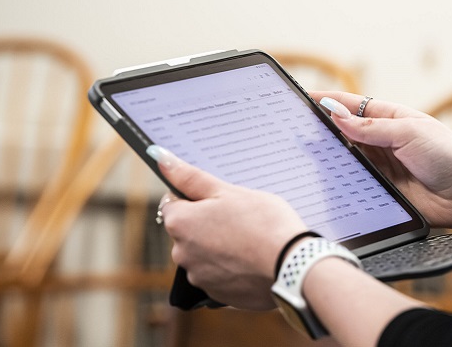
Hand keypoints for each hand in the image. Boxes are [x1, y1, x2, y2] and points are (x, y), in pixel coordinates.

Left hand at [147, 145, 306, 309]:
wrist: (292, 266)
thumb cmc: (264, 223)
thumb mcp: (229, 191)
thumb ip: (191, 177)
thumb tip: (160, 157)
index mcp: (180, 223)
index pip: (174, 203)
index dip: (198, 198)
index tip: (221, 200)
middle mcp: (181, 253)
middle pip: (189, 231)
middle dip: (209, 224)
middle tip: (241, 219)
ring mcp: (198, 277)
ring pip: (204, 254)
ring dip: (220, 247)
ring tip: (250, 241)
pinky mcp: (216, 294)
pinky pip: (218, 275)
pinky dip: (231, 267)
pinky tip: (252, 260)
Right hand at [311, 91, 451, 229]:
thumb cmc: (447, 155)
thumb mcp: (409, 132)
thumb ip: (371, 127)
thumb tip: (337, 116)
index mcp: (391, 118)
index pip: (353, 106)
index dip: (328, 101)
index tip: (303, 97)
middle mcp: (383, 141)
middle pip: (345, 132)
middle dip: (323, 130)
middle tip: (297, 128)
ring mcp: (380, 166)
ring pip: (346, 158)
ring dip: (330, 156)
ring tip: (304, 153)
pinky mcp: (379, 189)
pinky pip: (354, 182)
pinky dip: (340, 180)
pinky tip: (324, 179)